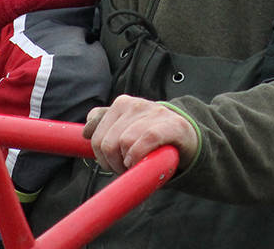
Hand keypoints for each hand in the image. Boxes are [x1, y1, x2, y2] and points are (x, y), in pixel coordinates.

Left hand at [83, 94, 198, 175]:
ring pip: (124, 142)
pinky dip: (140, 155)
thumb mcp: (125, 129)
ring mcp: (153, 112)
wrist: (188, 137)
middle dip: (113, 163)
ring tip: (137, 165)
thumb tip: (85, 131)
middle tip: (126, 168)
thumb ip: (103, 126)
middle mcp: (135, 104)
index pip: (95, 134)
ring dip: (128, 163)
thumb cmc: (151, 137)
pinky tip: (144, 162)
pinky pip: (146, 139)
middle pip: (107, 142)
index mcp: (121, 104)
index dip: (101, 155)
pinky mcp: (172, 124)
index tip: (112, 163)